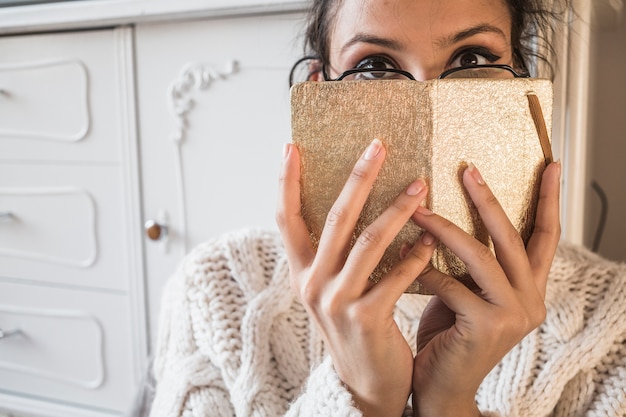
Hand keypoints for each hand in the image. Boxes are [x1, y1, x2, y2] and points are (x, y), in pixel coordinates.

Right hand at [276, 139, 436, 416]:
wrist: (365, 382)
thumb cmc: (354, 326)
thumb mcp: (332, 289)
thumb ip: (335, 254)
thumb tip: (354, 203)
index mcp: (301, 271)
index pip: (285, 219)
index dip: (286, 183)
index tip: (291, 147)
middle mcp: (311, 283)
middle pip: (335, 218)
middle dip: (358, 178)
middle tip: (379, 145)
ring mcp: (336, 302)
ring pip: (369, 242)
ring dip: (398, 210)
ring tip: (420, 185)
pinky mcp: (365, 319)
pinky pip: (396, 277)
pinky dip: (416, 255)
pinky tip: (431, 240)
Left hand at [409, 162, 560, 416]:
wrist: (441, 387)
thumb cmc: (449, 333)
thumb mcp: (466, 291)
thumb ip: (469, 262)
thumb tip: (444, 215)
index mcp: (529, 288)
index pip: (544, 235)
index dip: (548, 199)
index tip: (548, 165)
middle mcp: (530, 300)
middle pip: (512, 237)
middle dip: (487, 200)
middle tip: (467, 170)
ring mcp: (513, 315)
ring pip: (480, 257)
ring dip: (443, 229)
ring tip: (415, 210)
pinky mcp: (487, 327)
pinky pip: (450, 286)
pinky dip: (425, 270)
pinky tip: (403, 259)